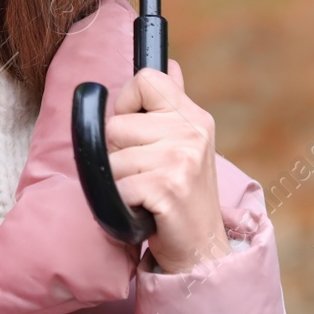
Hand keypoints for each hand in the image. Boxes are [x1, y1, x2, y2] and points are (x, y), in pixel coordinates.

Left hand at [105, 59, 231, 273]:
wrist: (201, 250)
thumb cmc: (183, 195)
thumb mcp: (186, 143)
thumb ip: (171, 103)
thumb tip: (168, 63)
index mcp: (194, 116)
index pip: (144, 79)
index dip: (126, 103)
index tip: (137, 131)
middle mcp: (192, 132)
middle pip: (116, 124)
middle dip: (118, 153)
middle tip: (145, 174)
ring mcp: (181, 160)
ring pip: (112, 158)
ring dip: (119, 182)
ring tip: (145, 193)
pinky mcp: (168, 188)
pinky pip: (117, 185)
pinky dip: (122, 203)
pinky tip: (145, 209)